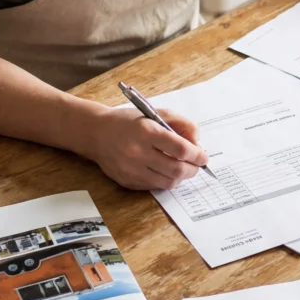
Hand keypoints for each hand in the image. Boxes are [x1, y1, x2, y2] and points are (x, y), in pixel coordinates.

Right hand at [83, 106, 208, 190]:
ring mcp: (131, 170)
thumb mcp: (156, 113)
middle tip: (197, 164)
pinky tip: (165, 170)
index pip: (180, 148)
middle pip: (176, 169)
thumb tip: (197, 143)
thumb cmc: (129, 122)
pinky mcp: (128, 181)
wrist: (97, 133)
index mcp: (146, 132)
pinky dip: (166, 180)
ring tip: (182, 167)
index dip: (197, 154)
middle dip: (193, 168)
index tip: (203, 156)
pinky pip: (155, 186)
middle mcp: (137, 152)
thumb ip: (181, 124)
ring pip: (168, 182)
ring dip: (181, 176)